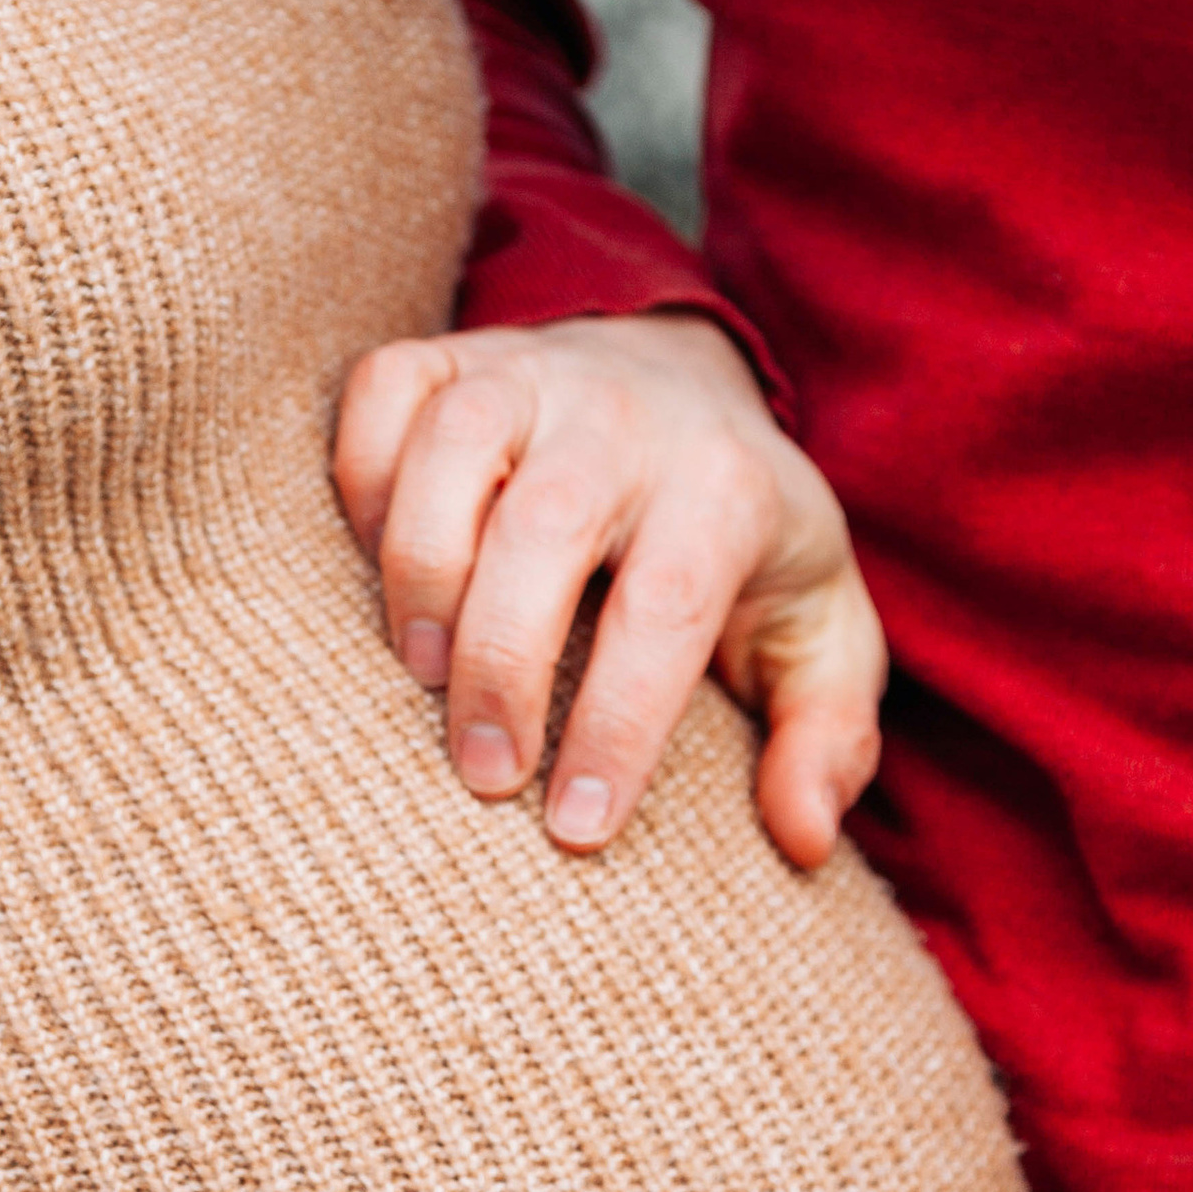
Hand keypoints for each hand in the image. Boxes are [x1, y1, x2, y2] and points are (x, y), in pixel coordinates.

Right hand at [333, 312, 886, 866]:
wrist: (689, 369)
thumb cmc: (741, 535)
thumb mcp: (818, 631)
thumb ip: (829, 735)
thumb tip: (802, 838)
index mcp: (728, 489)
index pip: (671, 607)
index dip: (619, 725)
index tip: (578, 826)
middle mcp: (629, 419)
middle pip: (550, 523)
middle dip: (504, 661)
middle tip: (487, 771)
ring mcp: (534, 374)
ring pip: (457, 443)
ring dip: (422, 567)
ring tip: (425, 670)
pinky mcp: (454, 353)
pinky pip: (385, 392)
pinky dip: (363, 477)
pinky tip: (381, 563)